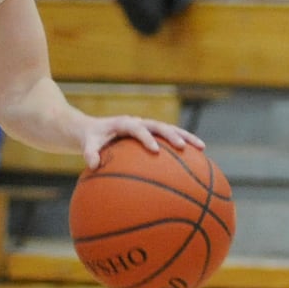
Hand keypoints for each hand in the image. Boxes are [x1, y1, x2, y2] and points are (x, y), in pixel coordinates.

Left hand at [77, 115, 203, 171]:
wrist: (92, 129)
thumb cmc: (90, 138)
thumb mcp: (86, 144)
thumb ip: (89, 153)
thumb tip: (93, 165)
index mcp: (123, 123)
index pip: (136, 128)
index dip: (145, 137)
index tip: (155, 150)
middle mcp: (137, 122)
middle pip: (158, 125)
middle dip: (171, 134)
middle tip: (183, 147)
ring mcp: (146, 127)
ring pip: (169, 129)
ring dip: (185, 136)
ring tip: (202, 147)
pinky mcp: (151, 134)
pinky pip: (169, 138)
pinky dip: (183, 144)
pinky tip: (198, 158)